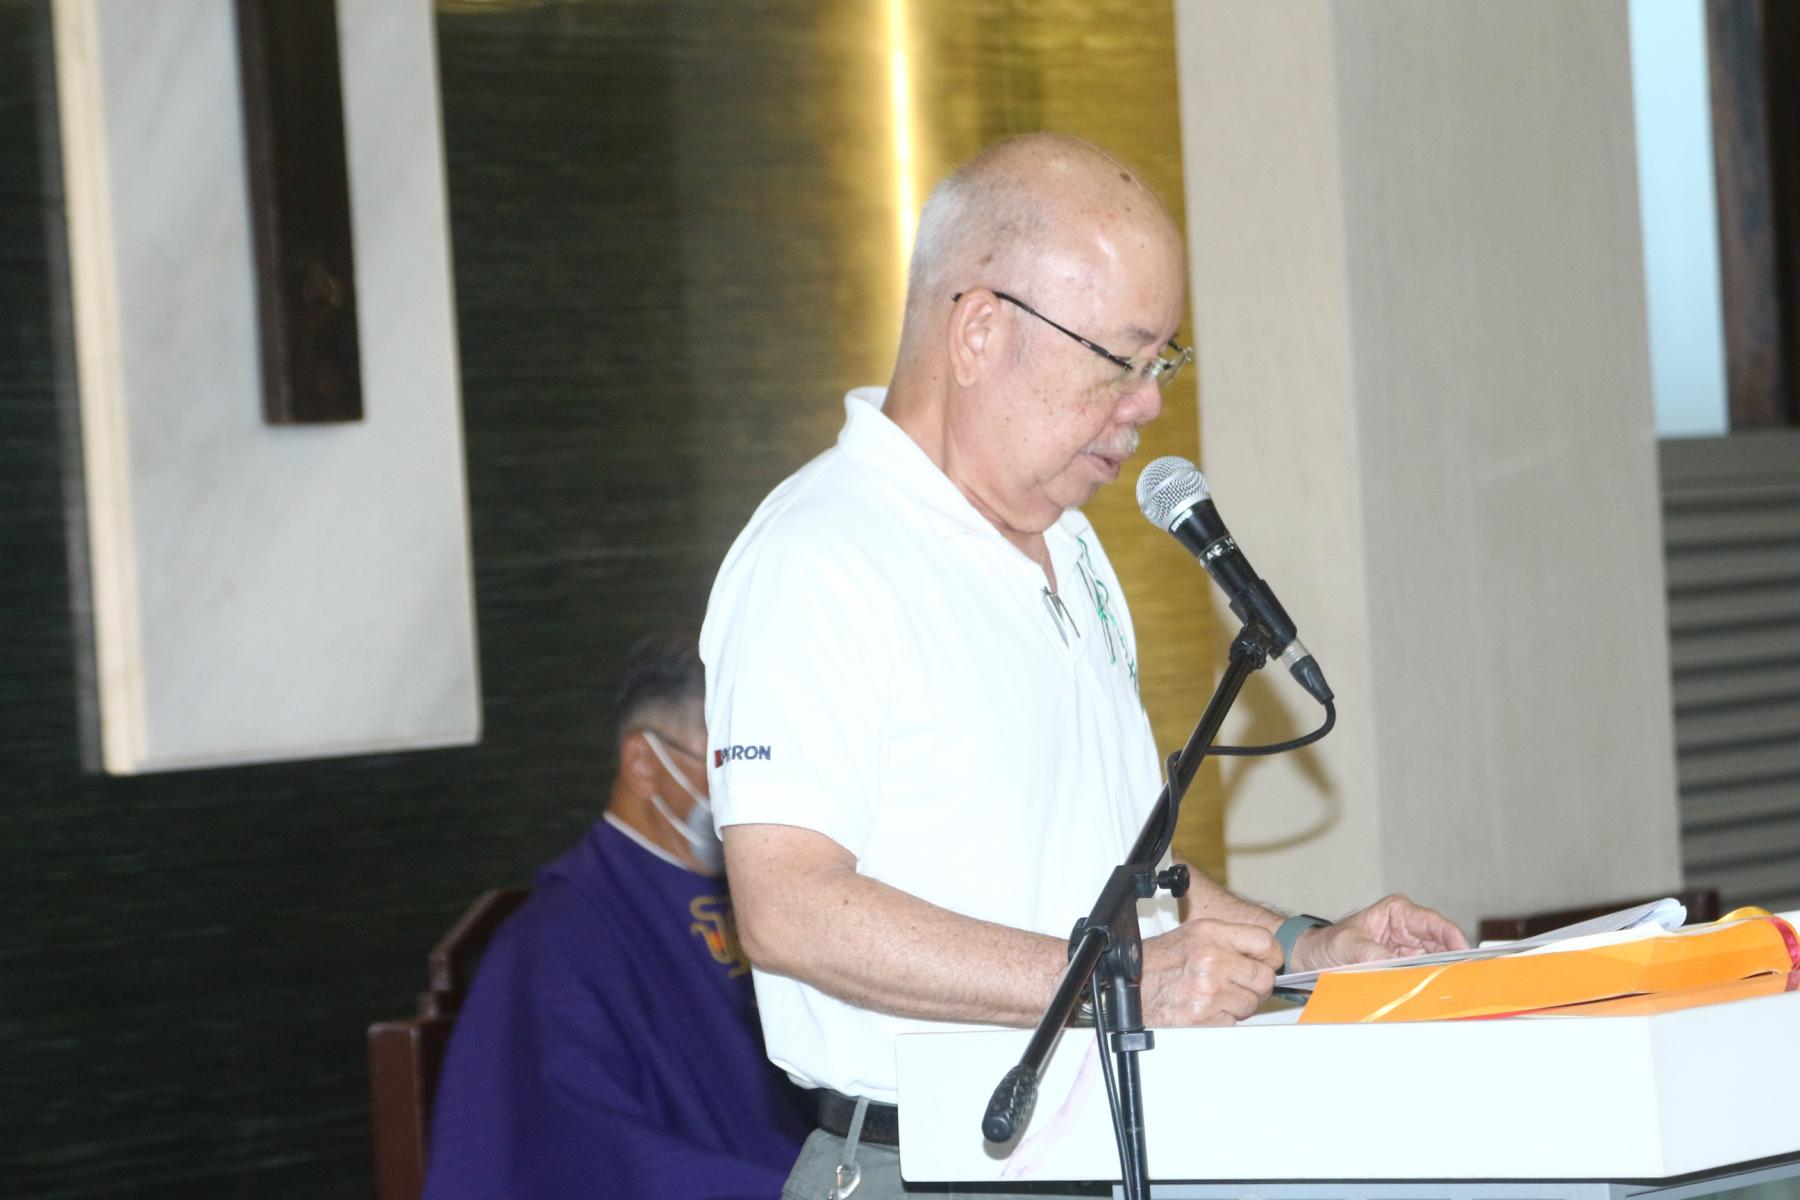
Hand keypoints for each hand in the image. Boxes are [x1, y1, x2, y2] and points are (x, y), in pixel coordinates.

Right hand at [1140, 919, 1283, 1025]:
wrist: (1131, 986)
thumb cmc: (1160, 961)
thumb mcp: (1195, 935)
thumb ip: (1230, 941)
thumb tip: (1265, 957)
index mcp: (1211, 933)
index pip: (1265, 942)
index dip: (1269, 957)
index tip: (1264, 964)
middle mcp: (1211, 958)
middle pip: (1264, 977)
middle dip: (1254, 985)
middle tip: (1236, 985)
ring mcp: (1208, 989)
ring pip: (1251, 1003)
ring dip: (1238, 1004)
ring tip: (1214, 996)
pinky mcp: (1204, 1016)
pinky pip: (1235, 1022)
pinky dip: (1224, 1020)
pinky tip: (1206, 1009)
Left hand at [1289, 894, 1467, 972]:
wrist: (1311, 957)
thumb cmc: (1327, 942)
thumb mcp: (1348, 945)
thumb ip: (1372, 954)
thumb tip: (1393, 965)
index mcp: (1398, 912)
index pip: (1435, 924)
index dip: (1454, 939)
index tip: (1464, 955)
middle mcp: (1407, 929)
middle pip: (1441, 945)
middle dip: (1450, 962)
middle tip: (1459, 979)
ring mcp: (1407, 949)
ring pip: (1435, 962)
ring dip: (1439, 975)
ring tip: (1446, 989)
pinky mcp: (1402, 966)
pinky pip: (1421, 974)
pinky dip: (1426, 983)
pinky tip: (1430, 994)